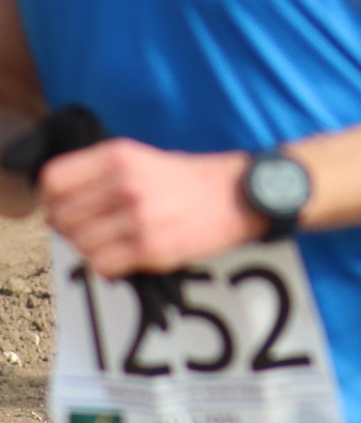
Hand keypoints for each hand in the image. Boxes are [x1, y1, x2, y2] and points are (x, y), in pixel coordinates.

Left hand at [45, 142, 259, 277]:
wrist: (244, 195)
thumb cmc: (195, 179)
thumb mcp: (144, 158)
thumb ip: (101, 175)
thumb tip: (60, 205)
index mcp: (120, 156)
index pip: (53, 181)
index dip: (54, 199)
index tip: (67, 206)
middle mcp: (126, 184)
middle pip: (62, 217)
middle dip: (73, 228)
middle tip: (95, 228)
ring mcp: (138, 217)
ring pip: (80, 244)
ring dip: (92, 248)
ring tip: (115, 241)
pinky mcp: (151, 248)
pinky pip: (102, 265)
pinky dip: (108, 265)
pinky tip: (127, 255)